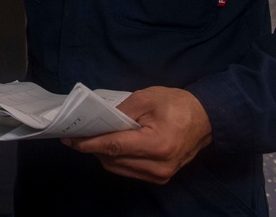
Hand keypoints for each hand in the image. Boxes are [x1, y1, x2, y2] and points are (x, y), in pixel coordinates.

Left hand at [61, 86, 212, 183]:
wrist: (206, 118)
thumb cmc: (177, 104)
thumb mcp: (146, 98)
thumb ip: (120, 112)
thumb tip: (97, 122)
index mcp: (158, 145)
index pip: (115, 147)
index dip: (89, 143)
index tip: (69, 139)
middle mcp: (159, 166)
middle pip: (113, 160)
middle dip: (93, 147)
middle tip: (78, 133)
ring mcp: (160, 175)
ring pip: (118, 168)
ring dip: (102, 154)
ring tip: (91, 137)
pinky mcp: (160, 177)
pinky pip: (128, 170)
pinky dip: (115, 158)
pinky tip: (109, 144)